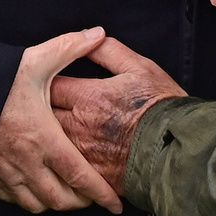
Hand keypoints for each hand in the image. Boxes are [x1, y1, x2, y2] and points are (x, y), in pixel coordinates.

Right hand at [0, 28, 122, 214]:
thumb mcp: (36, 59)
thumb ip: (70, 47)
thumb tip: (98, 33)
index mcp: (43, 138)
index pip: (79, 176)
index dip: (100, 193)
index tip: (116, 204)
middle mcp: (25, 161)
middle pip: (60, 199)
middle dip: (80, 203)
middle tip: (94, 196)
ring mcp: (3, 172)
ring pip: (36, 204)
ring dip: (55, 203)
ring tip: (69, 193)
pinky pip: (12, 199)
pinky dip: (29, 199)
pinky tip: (36, 187)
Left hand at [52, 38, 185, 191]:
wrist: (177, 149)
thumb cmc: (160, 106)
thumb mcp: (139, 67)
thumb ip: (109, 51)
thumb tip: (90, 38)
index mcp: (86, 97)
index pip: (49, 84)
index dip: (44, 80)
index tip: (45, 79)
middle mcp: (78, 126)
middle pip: (42, 116)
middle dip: (38, 108)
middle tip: (39, 105)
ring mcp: (81, 154)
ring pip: (49, 143)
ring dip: (46, 135)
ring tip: (47, 130)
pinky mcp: (90, 177)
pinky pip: (64, 170)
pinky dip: (59, 162)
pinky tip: (61, 157)